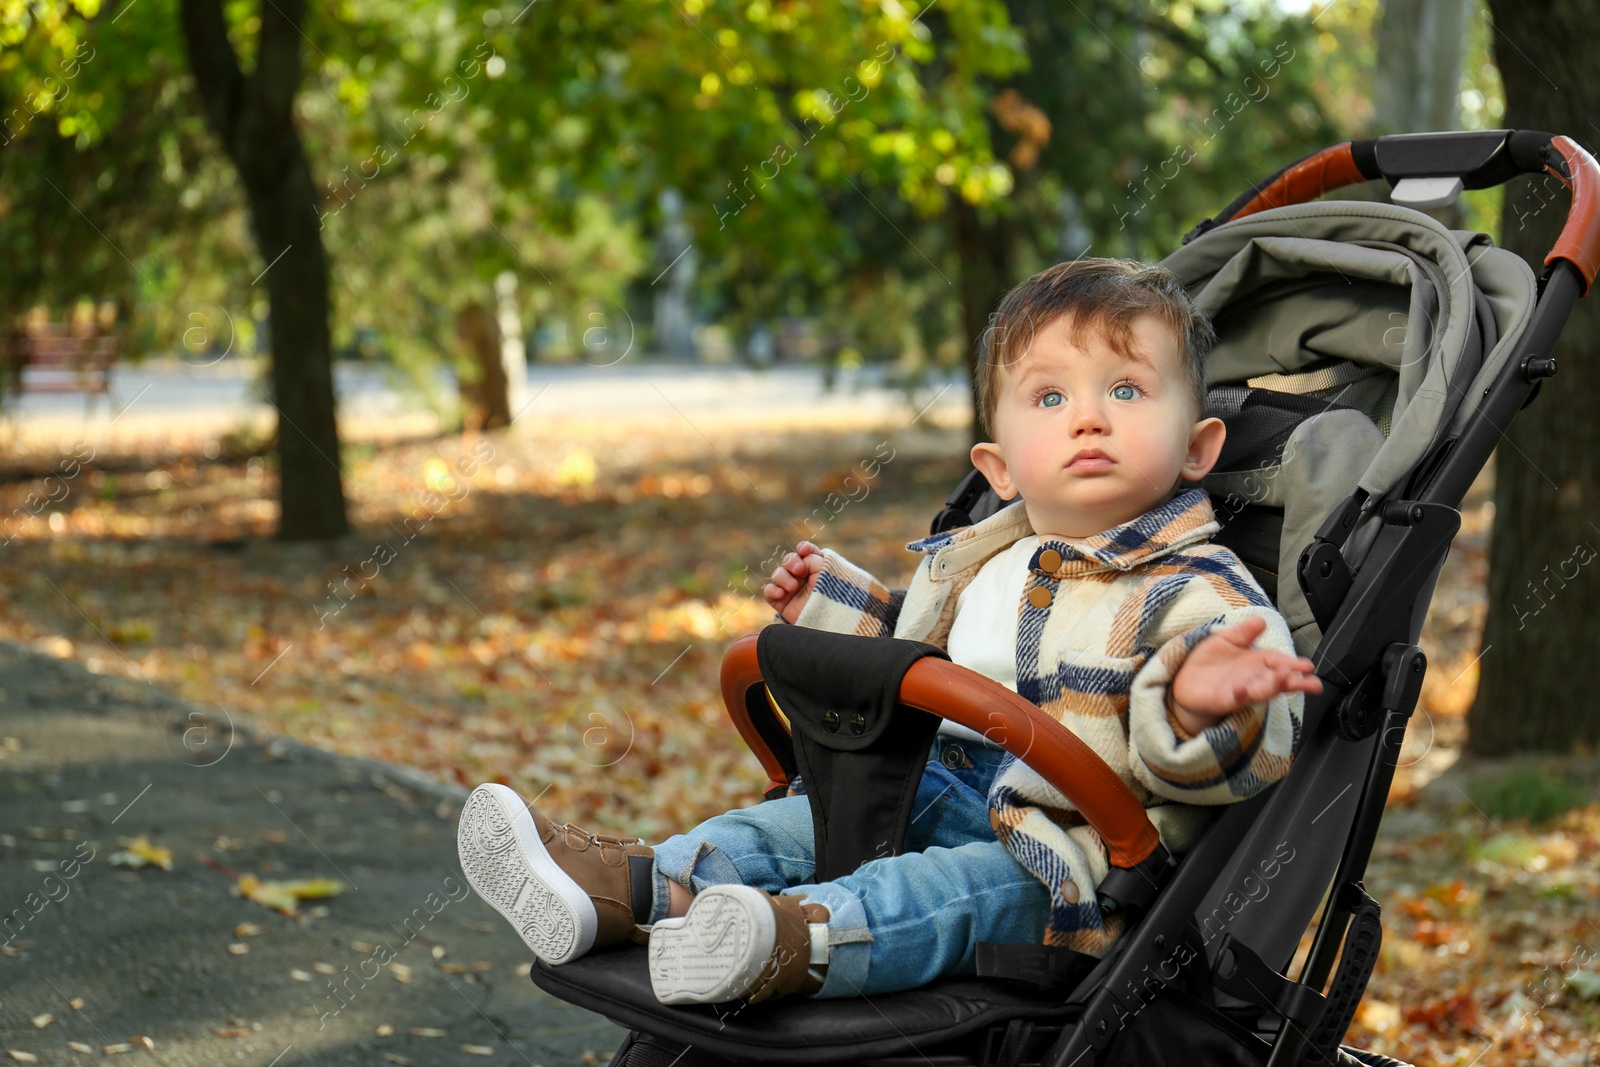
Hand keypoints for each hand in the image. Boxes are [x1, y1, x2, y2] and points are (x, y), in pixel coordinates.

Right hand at [763, 542, 825, 623]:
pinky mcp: (781, 602)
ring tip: (793, 587)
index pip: (806, 552)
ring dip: (783, 577)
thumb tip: (798, 561)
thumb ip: (811, 558)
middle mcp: (803, 577)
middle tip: (800, 570)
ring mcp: (791, 589)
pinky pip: (768, 591)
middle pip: (789, 560)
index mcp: (816, 568)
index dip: (803, 548)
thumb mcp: (826, 569)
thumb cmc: (833, 592)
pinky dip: (773, 590)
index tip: (804, 550)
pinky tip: (781, 594)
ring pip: (777, 574)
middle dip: (792, 561)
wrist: (830, 619)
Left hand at [1169, 616, 1322, 734]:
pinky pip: (1233, 699)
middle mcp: (1253, 679)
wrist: (1185, 679)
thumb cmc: (1210, 660)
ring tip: (1281, 679)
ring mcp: (1239, 691)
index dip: (1295, 665)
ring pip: (1260, 691)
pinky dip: (1239, 695)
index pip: (1281, 663)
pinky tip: (1243, 690)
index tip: (1308, 667)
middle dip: (1293, 681)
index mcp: (1258, 663)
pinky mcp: (1222, 700)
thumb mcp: (1227, 640)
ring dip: (1272, 687)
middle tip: (1309, 682)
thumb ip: (1244, 632)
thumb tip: (1261, 620)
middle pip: (1277, 681)